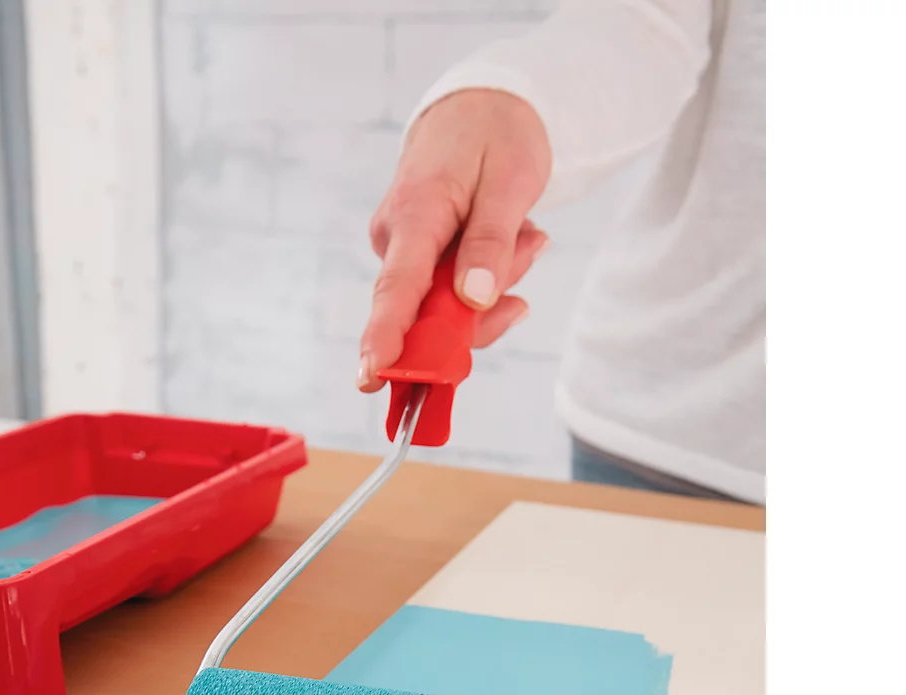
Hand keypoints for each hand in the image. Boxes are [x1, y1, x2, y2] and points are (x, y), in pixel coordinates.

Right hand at [358, 88, 551, 391]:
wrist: (480, 104)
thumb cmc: (496, 134)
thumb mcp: (511, 181)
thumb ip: (490, 243)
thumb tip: (472, 301)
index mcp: (416, 213)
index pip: (397, 289)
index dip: (386, 338)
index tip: (373, 377)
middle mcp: (396, 238)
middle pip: (428, 312)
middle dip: (484, 305)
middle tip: (533, 242)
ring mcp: (402, 252)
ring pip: (447, 307)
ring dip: (494, 282)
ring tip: (525, 232)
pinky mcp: (414, 260)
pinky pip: (451, 295)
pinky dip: (486, 278)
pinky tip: (510, 240)